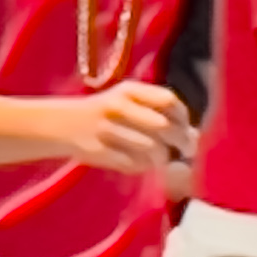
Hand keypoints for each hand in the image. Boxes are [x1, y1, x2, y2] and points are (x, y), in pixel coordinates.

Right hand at [55, 81, 192, 172]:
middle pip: (164, 126)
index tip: (185, 127)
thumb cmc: (106, 113)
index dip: (183, 117)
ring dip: (162, 157)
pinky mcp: (99, 152)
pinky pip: (134, 163)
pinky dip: (142, 166)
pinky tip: (138, 162)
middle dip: (180, 140)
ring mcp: (106, 130)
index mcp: (128, 90)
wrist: (62, 125)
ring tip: (159, 158)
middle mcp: (117, 106)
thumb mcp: (129, 101)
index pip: (169, 100)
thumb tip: (195, 136)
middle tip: (183, 149)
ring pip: (152, 149)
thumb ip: (161, 111)